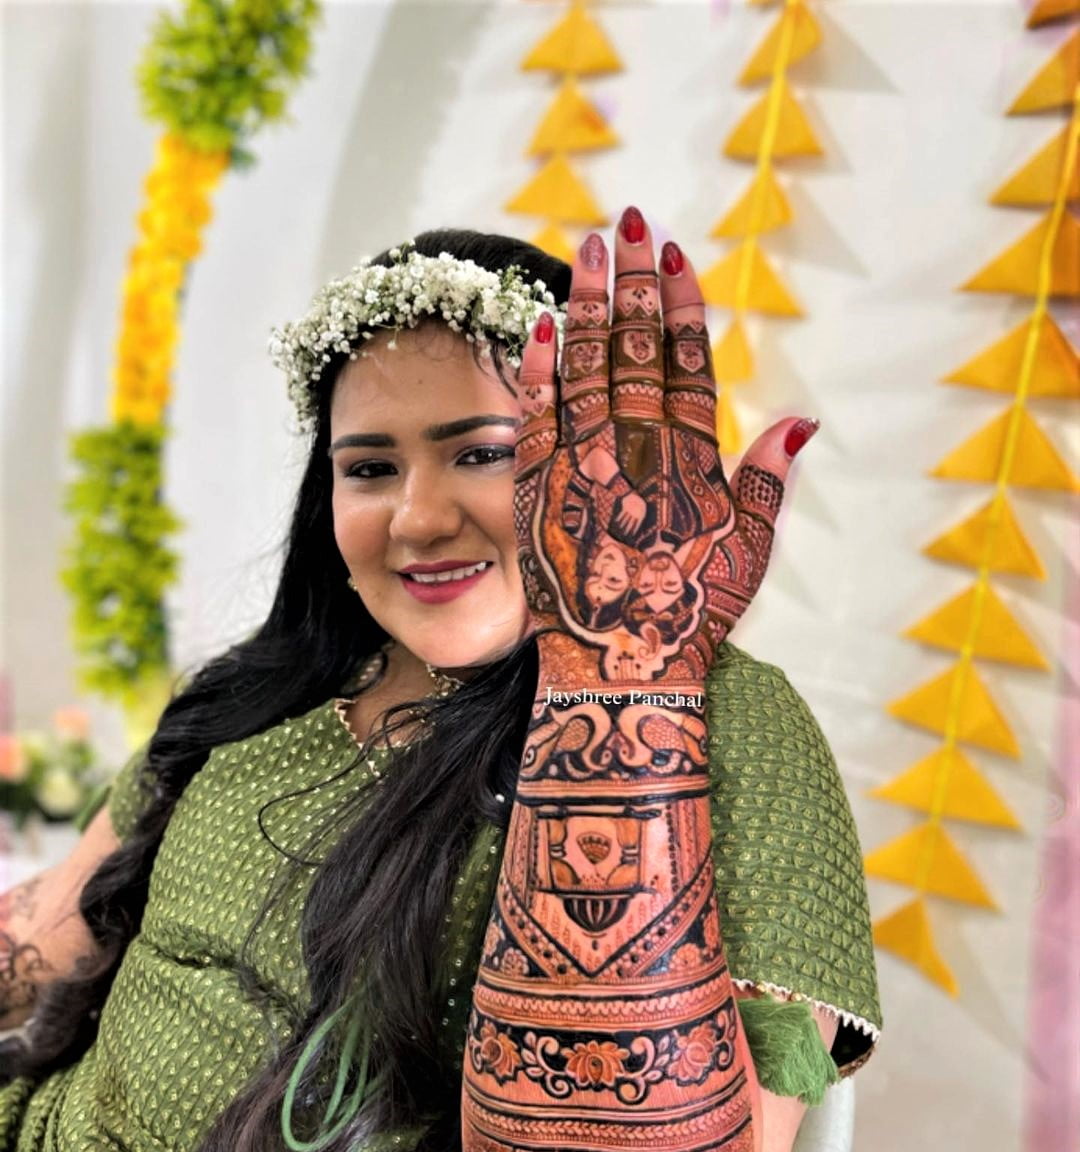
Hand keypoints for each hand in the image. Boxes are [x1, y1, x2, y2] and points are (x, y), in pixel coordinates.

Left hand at [514, 205, 816, 683]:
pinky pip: (534, 421)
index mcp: (692, 464)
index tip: (673, 253)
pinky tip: (540, 325)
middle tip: (624, 220)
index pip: (686, 365)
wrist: (622, 670)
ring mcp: (583, 472)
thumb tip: (801, 417)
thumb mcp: (749, 553)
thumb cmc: (694, 615)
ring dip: (589, 307)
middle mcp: (637, 457)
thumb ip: (769, 480)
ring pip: (585, 372)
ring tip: (587, 248)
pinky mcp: (536, 495)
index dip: (680, 305)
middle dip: (631, 283)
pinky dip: (537, 373)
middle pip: (635, 353)